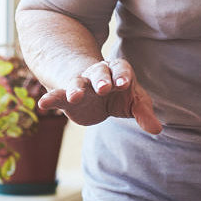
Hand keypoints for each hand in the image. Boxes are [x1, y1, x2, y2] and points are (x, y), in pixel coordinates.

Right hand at [35, 58, 163, 134]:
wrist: (94, 92)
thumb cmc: (120, 94)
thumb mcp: (134, 101)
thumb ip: (143, 113)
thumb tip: (157, 130)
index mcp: (118, 71)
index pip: (121, 70)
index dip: (122, 76)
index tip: (124, 83)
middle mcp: (98, 74)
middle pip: (99, 73)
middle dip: (102, 80)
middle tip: (104, 88)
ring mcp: (81, 85)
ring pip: (77, 83)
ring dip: (76, 88)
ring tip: (75, 96)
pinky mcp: (66, 98)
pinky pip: (57, 96)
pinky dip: (50, 99)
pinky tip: (42, 104)